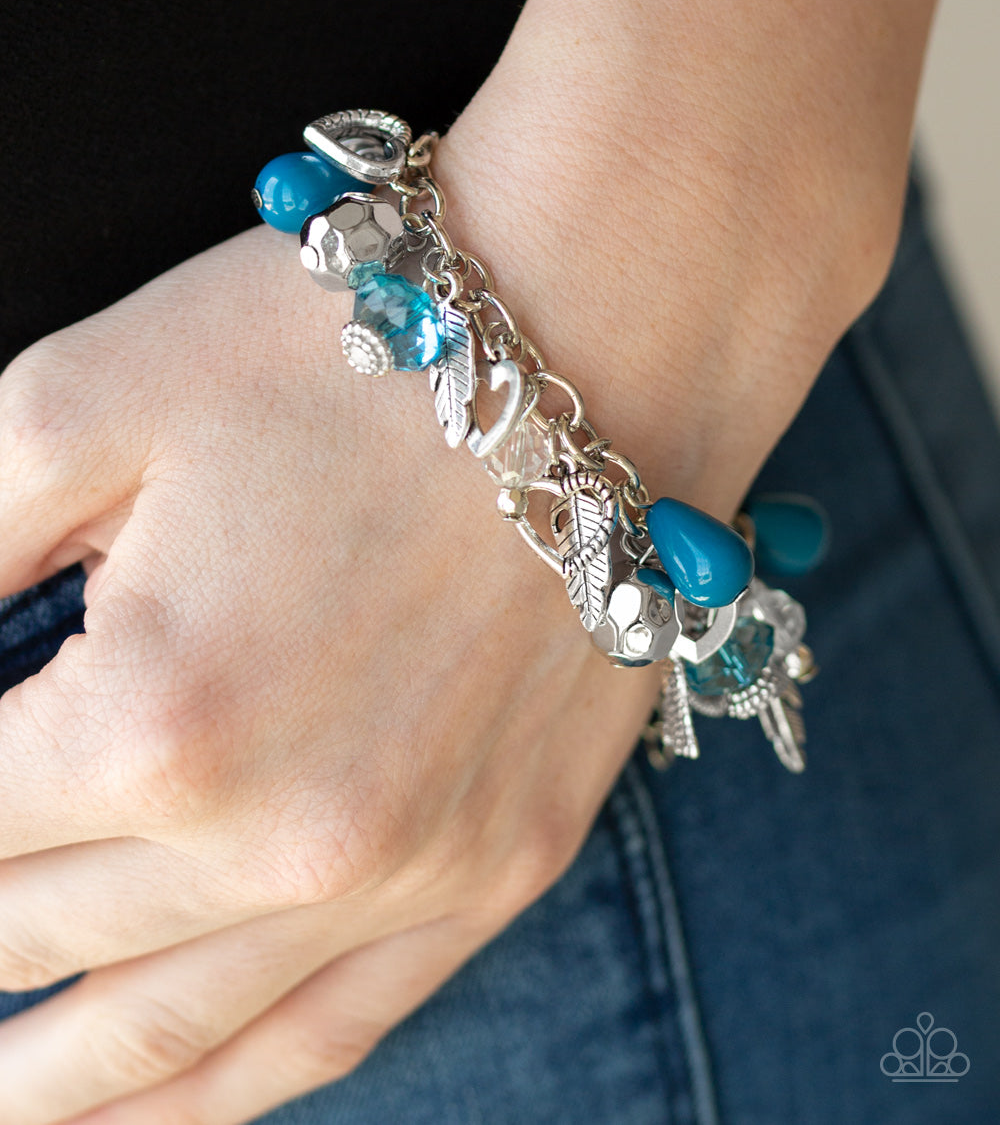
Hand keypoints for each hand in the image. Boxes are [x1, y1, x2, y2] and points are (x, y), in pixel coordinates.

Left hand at [0, 180, 665, 1123]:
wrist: (596, 329)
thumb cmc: (335, 346)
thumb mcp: (75, 403)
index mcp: (152, 719)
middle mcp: (278, 838)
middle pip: (35, 940)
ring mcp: (405, 875)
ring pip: (171, 1041)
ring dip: (51, 1081)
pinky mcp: (496, 869)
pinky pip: (330, 1038)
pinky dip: (216, 1099)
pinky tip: (150, 1112)